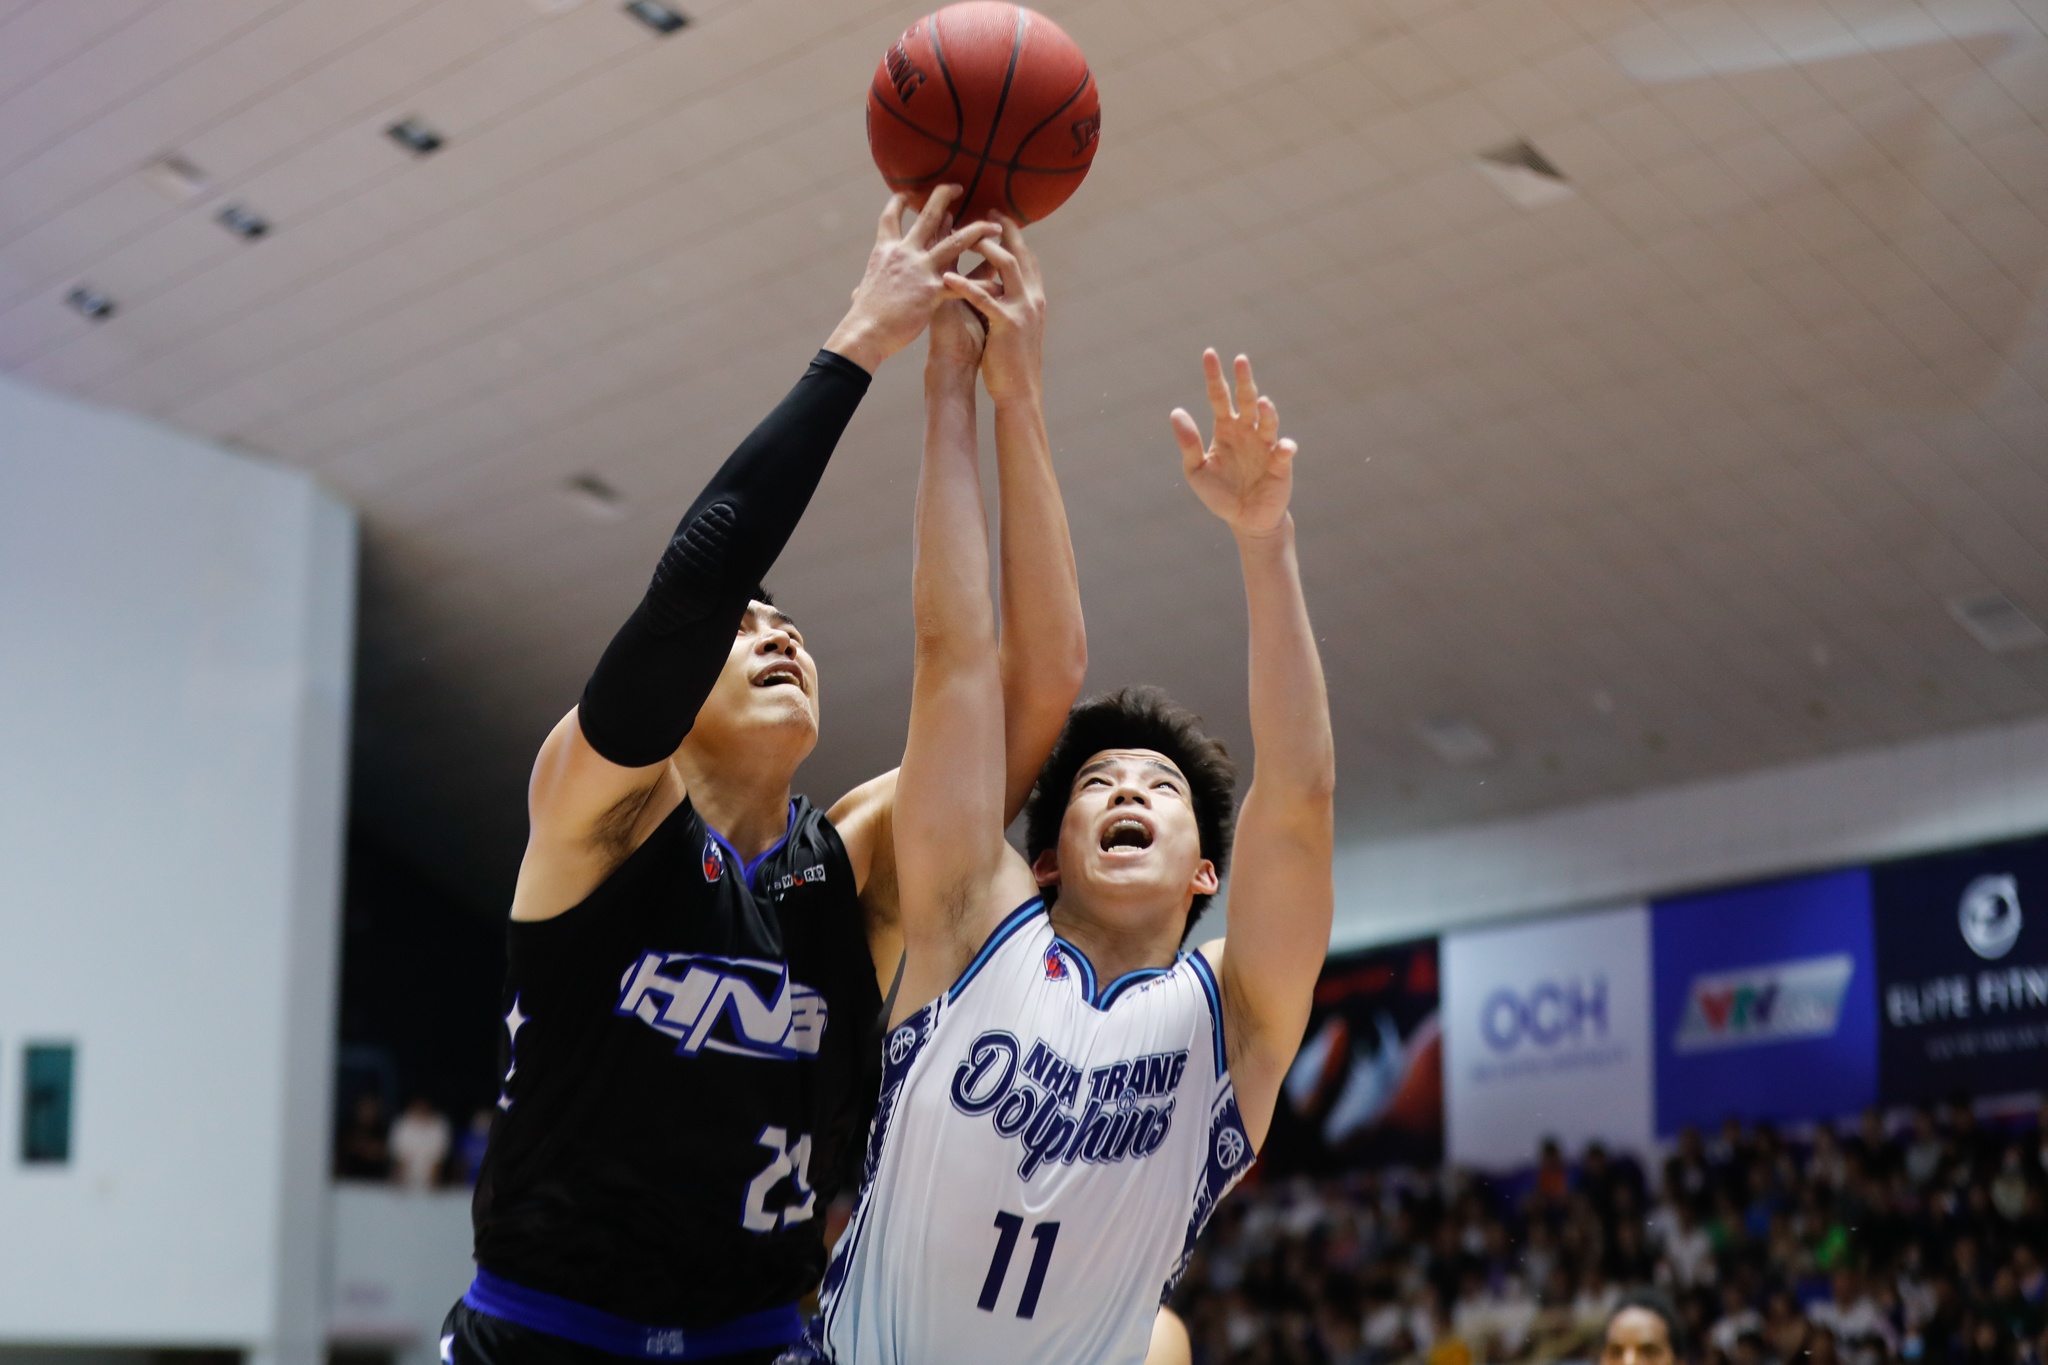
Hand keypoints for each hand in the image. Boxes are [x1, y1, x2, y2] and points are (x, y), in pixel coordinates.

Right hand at [828, 187, 999, 373]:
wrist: (865, 333)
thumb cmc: (864, 319)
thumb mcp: (863, 294)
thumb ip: (866, 288)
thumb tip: (857, 294)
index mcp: (885, 251)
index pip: (890, 219)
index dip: (897, 203)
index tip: (907, 193)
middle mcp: (904, 254)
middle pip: (927, 217)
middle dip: (943, 198)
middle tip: (958, 186)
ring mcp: (920, 271)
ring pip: (954, 243)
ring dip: (977, 231)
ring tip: (995, 226)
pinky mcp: (932, 292)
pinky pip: (965, 285)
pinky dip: (983, 284)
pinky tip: (999, 282)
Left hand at [939, 215, 1044, 404]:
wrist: (1018, 390)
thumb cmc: (1011, 360)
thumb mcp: (1012, 324)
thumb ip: (1007, 302)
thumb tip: (994, 285)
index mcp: (1034, 298)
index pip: (1026, 258)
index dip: (1013, 236)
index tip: (998, 216)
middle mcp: (1034, 299)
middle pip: (1020, 254)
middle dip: (1004, 230)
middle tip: (987, 210)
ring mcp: (1023, 310)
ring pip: (1008, 267)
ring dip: (989, 248)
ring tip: (969, 233)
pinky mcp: (1008, 324)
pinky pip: (985, 298)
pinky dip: (966, 285)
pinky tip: (947, 276)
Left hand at [1171, 350, 1296, 537]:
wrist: (1245, 520)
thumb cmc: (1220, 494)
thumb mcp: (1196, 471)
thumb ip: (1188, 443)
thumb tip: (1176, 411)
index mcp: (1225, 429)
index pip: (1218, 396)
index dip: (1214, 376)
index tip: (1209, 353)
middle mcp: (1247, 432)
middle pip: (1246, 400)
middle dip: (1244, 380)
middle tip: (1240, 359)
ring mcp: (1265, 446)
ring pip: (1268, 421)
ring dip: (1267, 412)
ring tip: (1262, 402)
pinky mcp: (1280, 464)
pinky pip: (1283, 452)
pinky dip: (1284, 448)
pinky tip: (1283, 447)